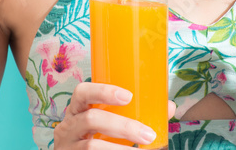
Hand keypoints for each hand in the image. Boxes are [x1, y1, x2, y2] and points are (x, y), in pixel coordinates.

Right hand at [53, 82, 175, 148]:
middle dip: (123, 126)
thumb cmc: (95, 140)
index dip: (103, 91)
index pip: (81, 92)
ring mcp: (67, 147)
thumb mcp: (108, 127)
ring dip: (120, 149)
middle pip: (91, 119)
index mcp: (76, 111)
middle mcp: (67, 128)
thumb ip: (134, 116)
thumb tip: (168, 107)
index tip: (128, 96)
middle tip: (148, 135)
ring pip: (91, 146)